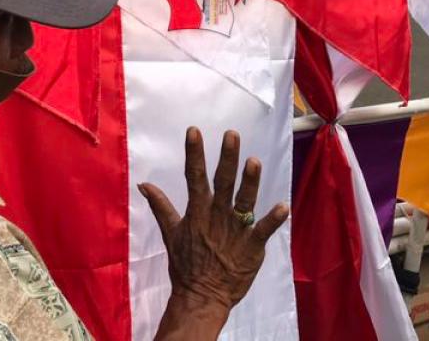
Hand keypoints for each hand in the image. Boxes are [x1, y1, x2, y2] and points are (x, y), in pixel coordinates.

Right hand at [139, 128, 289, 337]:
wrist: (202, 297)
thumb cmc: (186, 265)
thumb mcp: (170, 234)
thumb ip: (161, 207)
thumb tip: (144, 184)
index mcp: (197, 212)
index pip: (194, 177)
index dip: (195, 153)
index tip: (194, 130)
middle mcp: (217, 217)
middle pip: (223, 182)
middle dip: (227, 158)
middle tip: (232, 135)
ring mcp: (236, 231)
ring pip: (245, 201)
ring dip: (250, 182)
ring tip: (254, 162)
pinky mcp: (252, 246)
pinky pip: (264, 230)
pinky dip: (273, 219)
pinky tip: (283, 206)